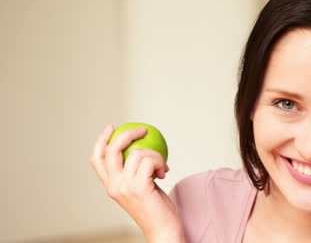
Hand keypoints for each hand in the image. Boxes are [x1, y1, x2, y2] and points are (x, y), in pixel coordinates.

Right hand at [90, 124, 184, 241]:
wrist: (163, 230)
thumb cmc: (156, 209)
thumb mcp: (140, 187)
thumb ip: (135, 172)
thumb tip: (141, 146)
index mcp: (110, 186)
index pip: (97, 159)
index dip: (101, 140)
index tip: (112, 128)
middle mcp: (114, 186)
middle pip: (112, 149)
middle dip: (128, 134)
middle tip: (144, 131)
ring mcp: (125, 187)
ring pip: (138, 152)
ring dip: (155, 154)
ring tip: (162, 166)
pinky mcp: (139, 187)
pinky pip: (150, 160)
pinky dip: (160, 162)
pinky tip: (164, 172)